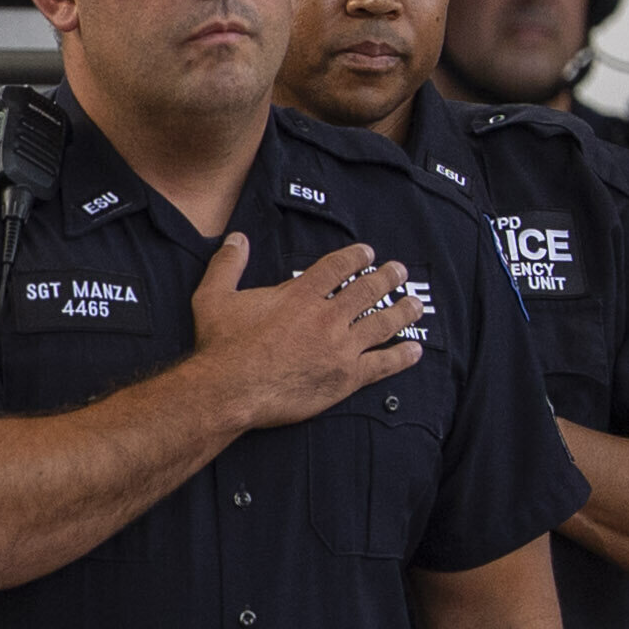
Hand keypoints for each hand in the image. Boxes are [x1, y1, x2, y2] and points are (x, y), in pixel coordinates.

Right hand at [182, 233, 425, 435]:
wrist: (230, 390)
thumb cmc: (221, 346)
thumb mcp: (213, 297)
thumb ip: (228, 264)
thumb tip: (236, 238)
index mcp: (299, 295)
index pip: (337, 267)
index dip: (356, 257)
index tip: (368, 253)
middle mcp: (326, 316)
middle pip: (367, 290)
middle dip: (387, 278)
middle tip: (399, 271)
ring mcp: (340, 347)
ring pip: (382, 323)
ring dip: (402, 311)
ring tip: (414, 304)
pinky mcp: (346, 377)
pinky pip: (382, 364)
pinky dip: (401, 357)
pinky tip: (415, 351)